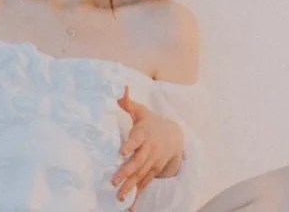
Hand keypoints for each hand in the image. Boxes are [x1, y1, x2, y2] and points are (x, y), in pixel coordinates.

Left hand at [112, 86, 184, 204]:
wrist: (174, 135)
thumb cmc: (152, 122)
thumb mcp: (141, 111)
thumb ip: (128, 102)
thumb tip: (120, 88)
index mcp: (144, 133)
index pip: (137, 139)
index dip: (129, 145)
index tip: (121, 152)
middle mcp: (150, 149)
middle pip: (138, 161)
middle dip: (126, 171)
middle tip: (114, 180)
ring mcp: (153, 162)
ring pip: (141, 175)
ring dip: (130, 186)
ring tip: (119, 196)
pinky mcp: (153, 170)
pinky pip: (145, 183)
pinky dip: (138, 194)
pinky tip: (130, 204)